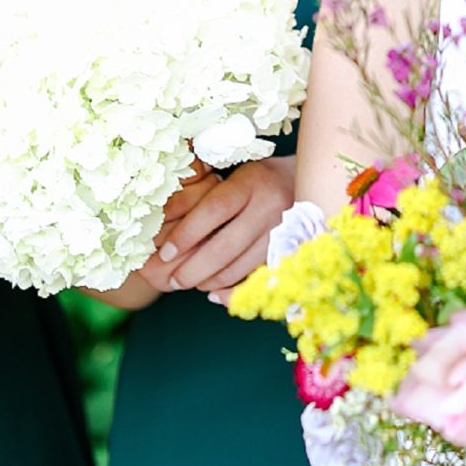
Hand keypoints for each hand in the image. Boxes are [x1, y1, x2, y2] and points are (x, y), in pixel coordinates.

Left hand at [146, 154, 299, 297]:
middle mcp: (272, 205)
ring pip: (239, 268)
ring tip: (190, 282)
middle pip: (225, 247)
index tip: (164, 252)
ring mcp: (285, 231)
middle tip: (172, 281)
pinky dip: (231, 290)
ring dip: (208, 281)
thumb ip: (197, 194)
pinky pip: (256, 279)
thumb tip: (160, 218)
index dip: (186, 234)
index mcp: (252, 181)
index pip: (214, 210)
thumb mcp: (228, 175)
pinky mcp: (292, 251)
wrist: (305, 181)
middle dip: (192, 270)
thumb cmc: (255, 179)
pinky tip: (214, 290)